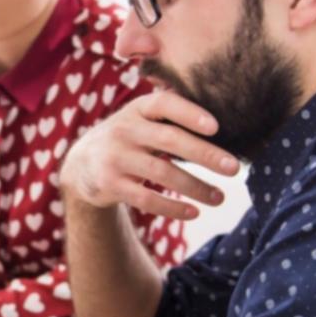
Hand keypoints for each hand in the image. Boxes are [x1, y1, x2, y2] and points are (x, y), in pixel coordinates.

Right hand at [60, 88, 240, 219]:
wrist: (81, 164)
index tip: (216, 127)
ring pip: (162, 174)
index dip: (190, 113)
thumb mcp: (140, 117)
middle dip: (204, 155)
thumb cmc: (127, 138)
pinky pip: (147, 199)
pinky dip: (173, 208)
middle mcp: (124, 130)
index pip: (165, 104)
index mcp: (137, 108)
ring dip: (195, 187)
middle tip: (234, 168)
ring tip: (220, 197)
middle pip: (169, 141)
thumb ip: (169, 113)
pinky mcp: (111, 185)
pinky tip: (194, 212)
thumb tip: (222, 115)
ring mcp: (115, 158)